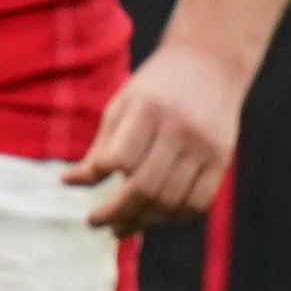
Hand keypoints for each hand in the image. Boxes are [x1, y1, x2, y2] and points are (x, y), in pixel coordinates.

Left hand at [72, 40, 246, 232]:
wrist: (210, 63)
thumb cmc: (154, 88)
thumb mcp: (121, 106)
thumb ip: (99, 148)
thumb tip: (68, 183)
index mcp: (149, 109)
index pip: (120, 157)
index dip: (102, 173)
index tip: (88, 179)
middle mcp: (180, 129)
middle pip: (145, 186)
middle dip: (116, 213)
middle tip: (97, 224)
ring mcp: (205, 146)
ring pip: (171, 200)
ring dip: (143, 221)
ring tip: (122, 227)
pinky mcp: (222, 158)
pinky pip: (198, 202)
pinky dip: (173, 217)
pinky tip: (154, 218)